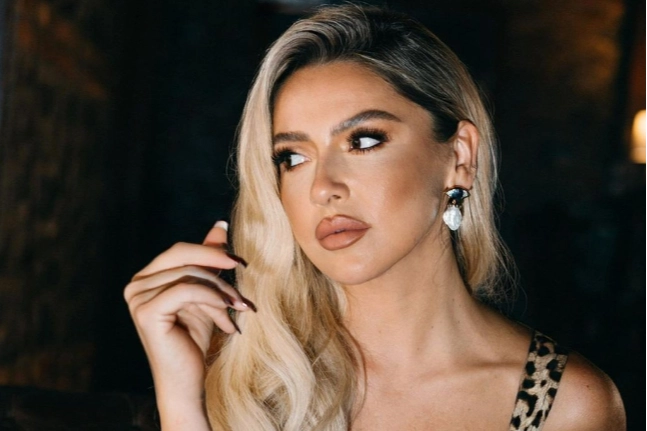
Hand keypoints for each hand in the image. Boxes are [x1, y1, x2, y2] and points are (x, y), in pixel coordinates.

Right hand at [124, 221, 253, 428]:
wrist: (189, 380)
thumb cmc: (196, 338)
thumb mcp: (207, 292)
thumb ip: (208, 260)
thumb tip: (220, 224)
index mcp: (146, 278)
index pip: (180, 250)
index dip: (211, 251)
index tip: (239, 261)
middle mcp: (135, 286)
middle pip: (181, 255)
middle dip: (216, 261)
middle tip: (243, 268)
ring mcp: (137, 299)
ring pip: (189, 274)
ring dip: (220, 290)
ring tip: (240, 308)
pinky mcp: (146, 312)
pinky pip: (187, 290)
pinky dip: (213, 300)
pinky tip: (228, 317)